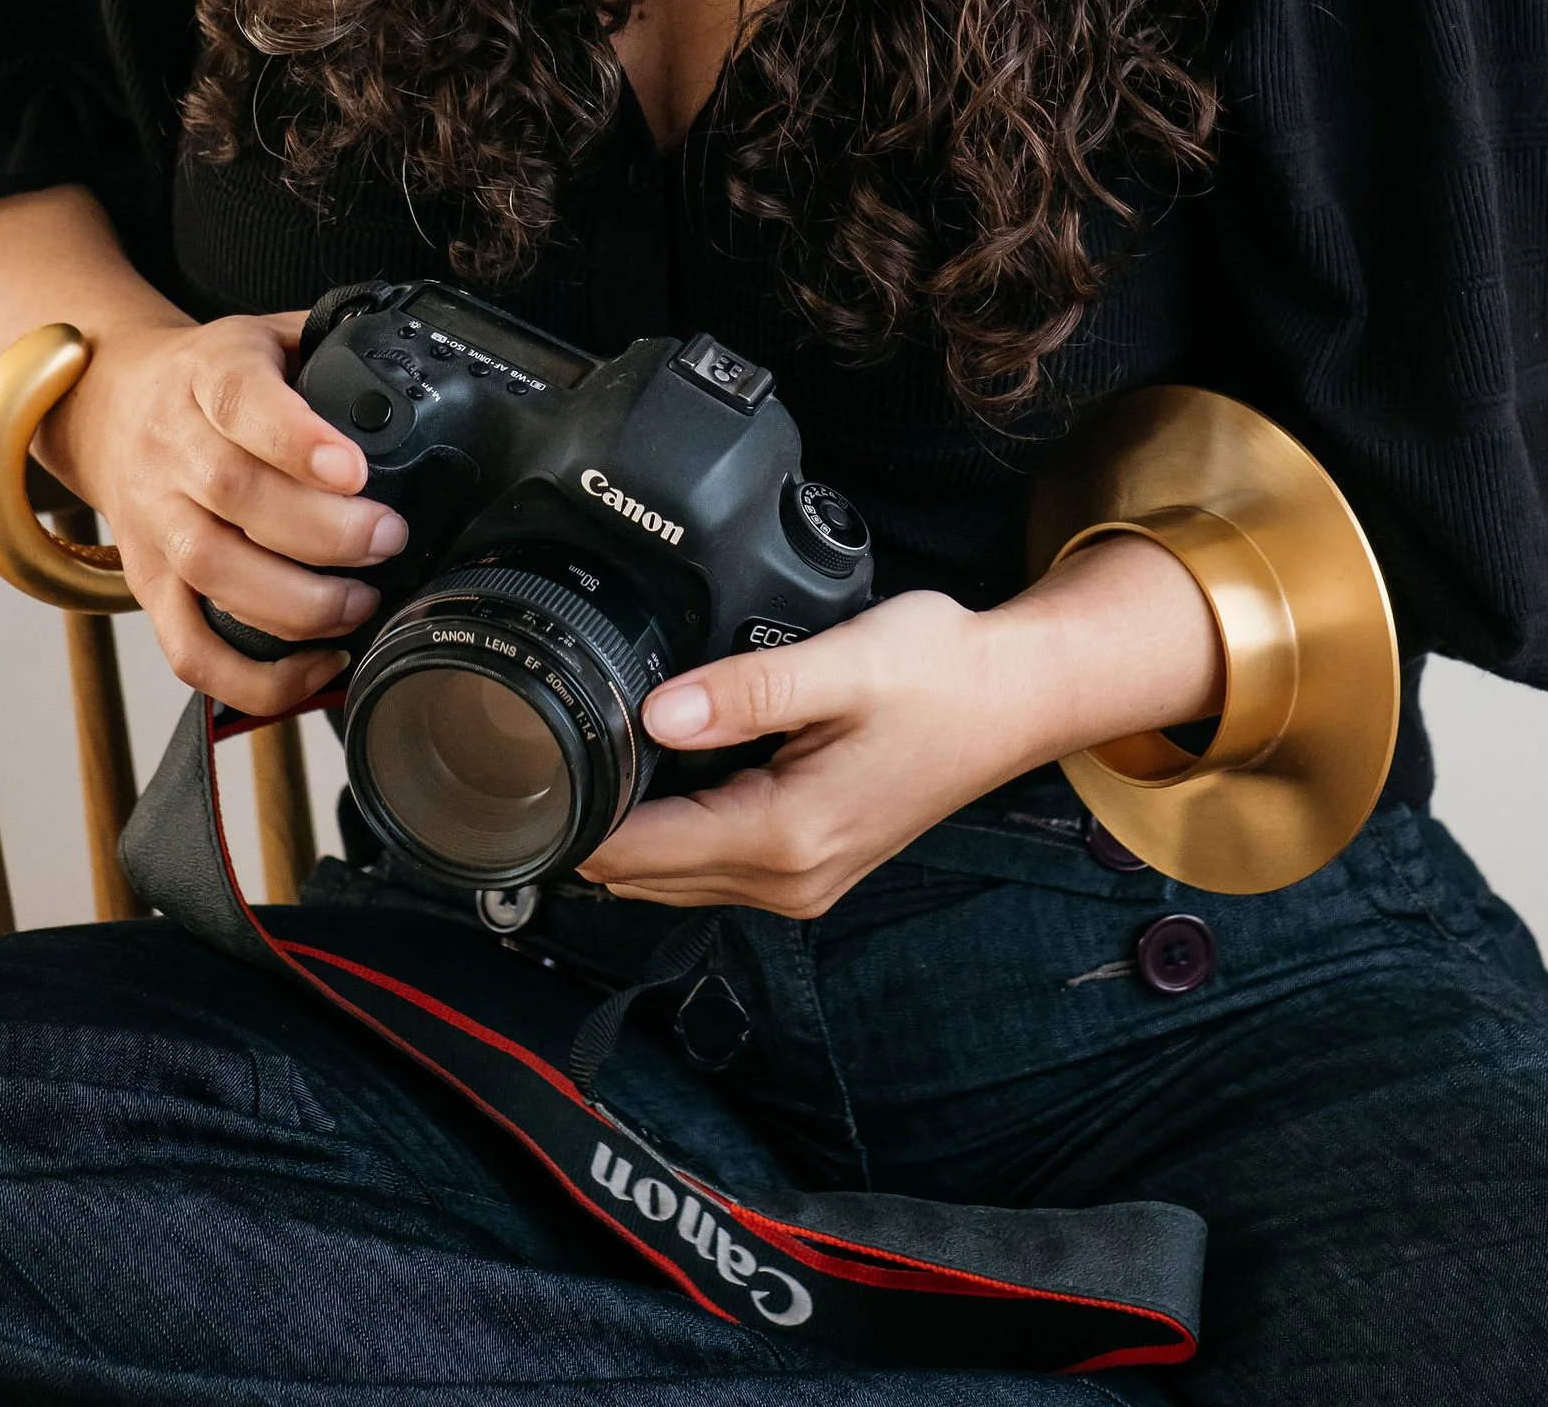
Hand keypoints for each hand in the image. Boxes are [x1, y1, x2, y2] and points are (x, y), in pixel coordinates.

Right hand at [33, 308, 408, 714]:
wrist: (109, 407)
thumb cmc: (208, 378)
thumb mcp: (265, 335)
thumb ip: (330, 344)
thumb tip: (415, 372)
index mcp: (207, 376)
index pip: (242, 401)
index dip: (297, 438)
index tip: (355, 469)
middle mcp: (170, 449)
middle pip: (234, 495)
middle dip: (324, 531)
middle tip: (388, 540)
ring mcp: (154, 521)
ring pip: (212, 572)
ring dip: (297, 602)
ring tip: (361, 603)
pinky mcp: (147, 584)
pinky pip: (188, 647)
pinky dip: (252, 676)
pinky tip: (317, 665)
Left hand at [578, 589, 1062, 917]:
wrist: (1015, 697)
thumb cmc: (942, 676)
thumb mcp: (841, 665)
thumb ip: (745, 692)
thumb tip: (656, 713)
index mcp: (785, 838)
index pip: (641, 853)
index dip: (578, 816)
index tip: (532, 773)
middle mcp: (789, 880)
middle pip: (646, 876)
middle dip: (596, 824)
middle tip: (550, 753)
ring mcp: (803, 881)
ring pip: (677, 874)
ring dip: (635, 830)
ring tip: (600, 756)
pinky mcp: (813, 864)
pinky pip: (716, 862)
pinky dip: (679, 829)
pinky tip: (666, 772)